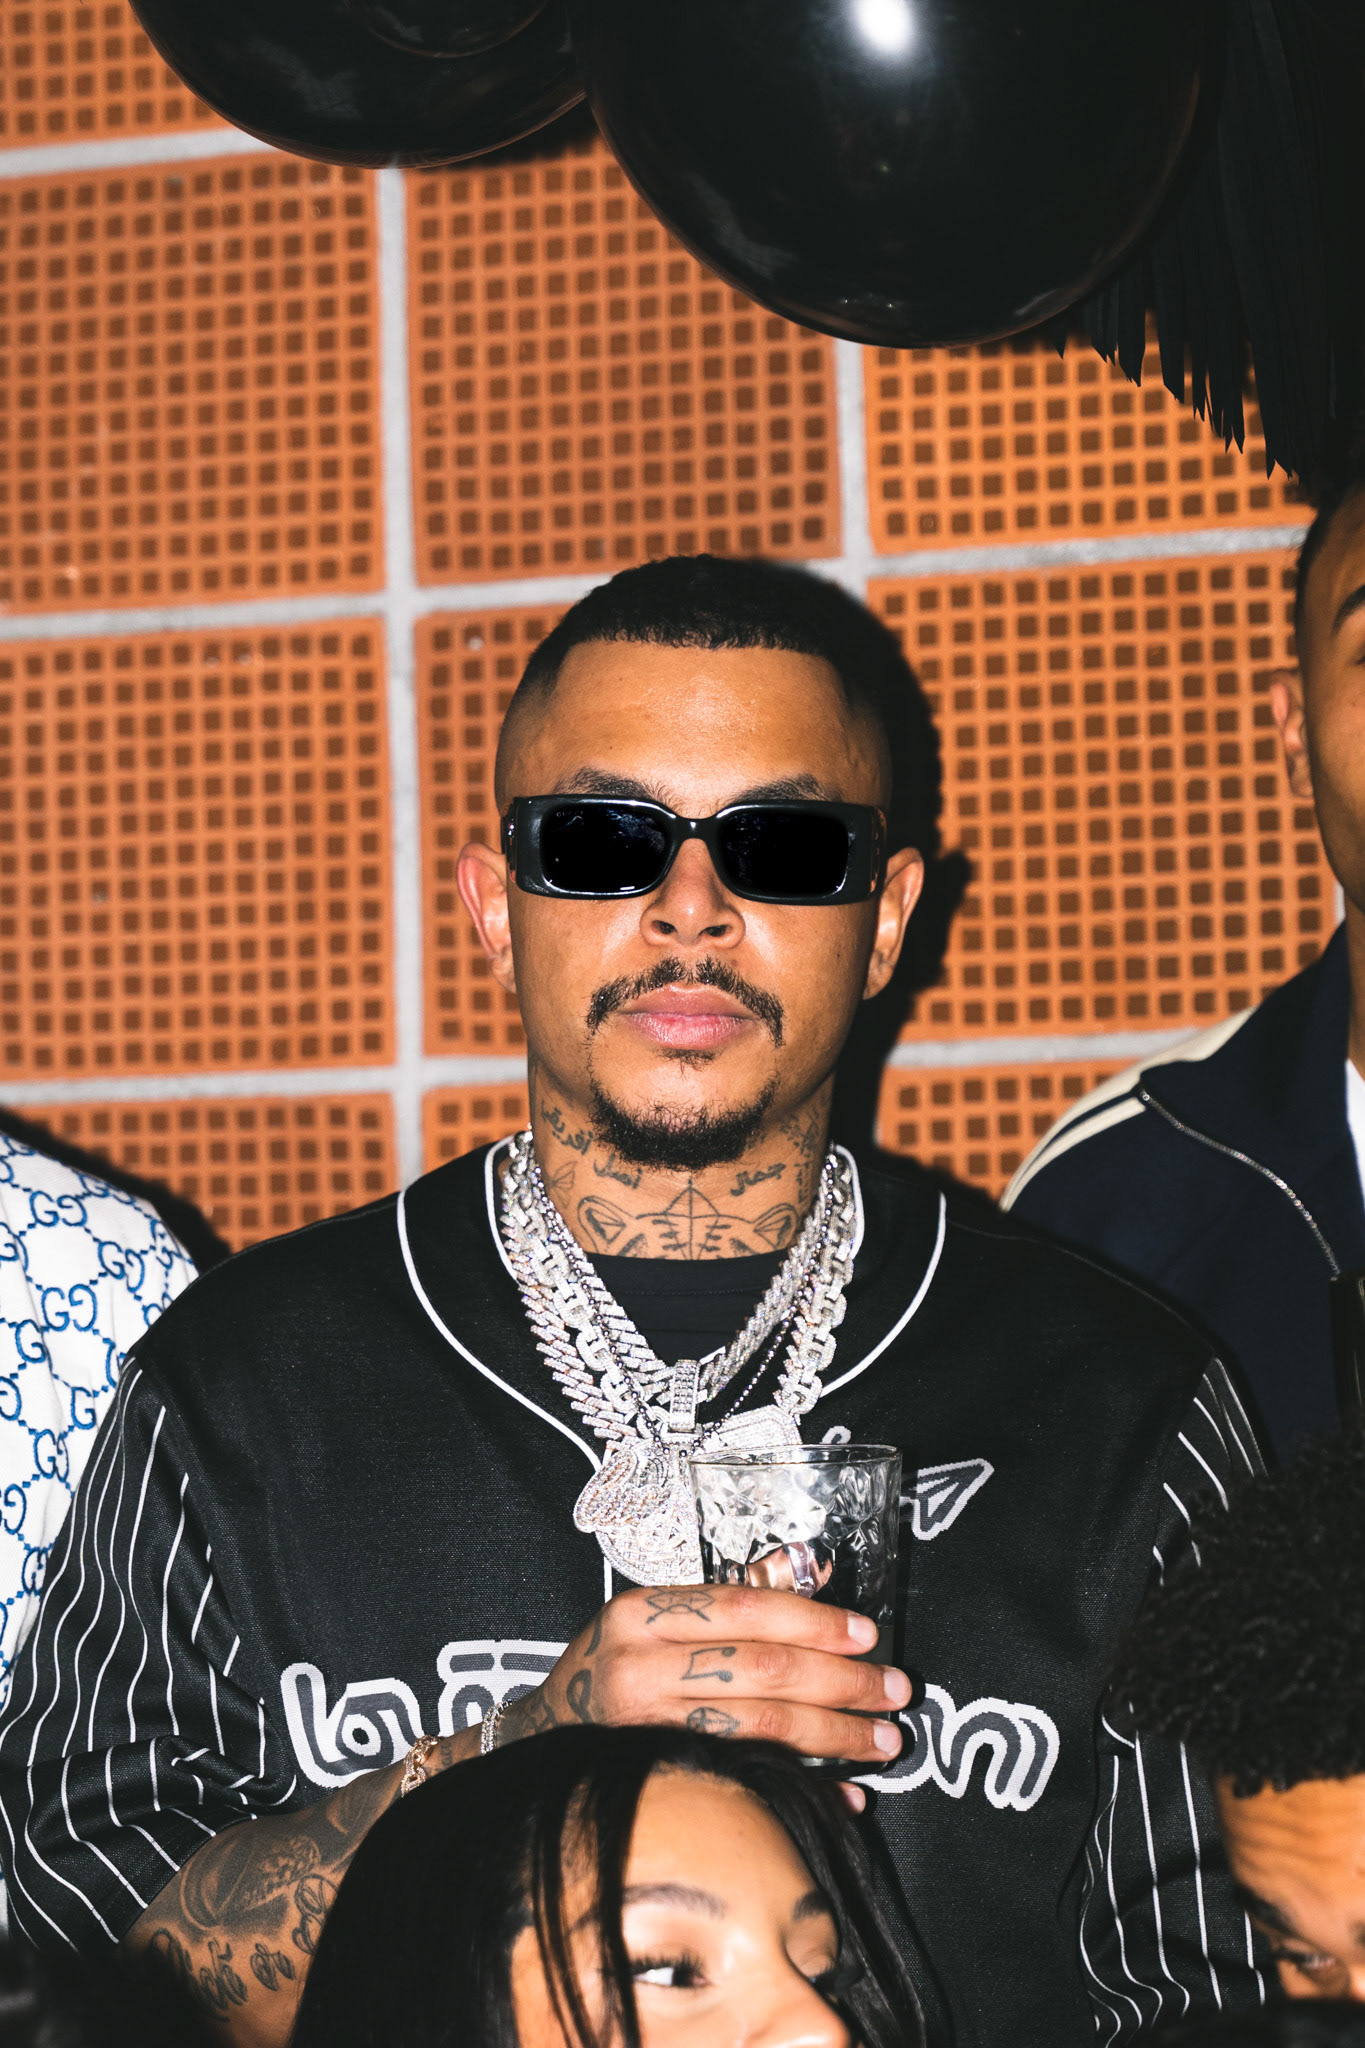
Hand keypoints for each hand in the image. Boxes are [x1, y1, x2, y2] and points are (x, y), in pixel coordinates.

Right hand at [499, 1583, 909, 1773]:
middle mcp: (635, 1670)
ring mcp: (643, 1734)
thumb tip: (813, 1569)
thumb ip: (731, 1598)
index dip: (814, 1621)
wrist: (539, 1747)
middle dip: (841, 1682)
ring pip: (759, 1731)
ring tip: (884, 1740)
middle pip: (760, 1671)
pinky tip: (844, 1795)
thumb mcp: (656, 1620)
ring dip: (835, 1737)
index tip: (868, 1636)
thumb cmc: (614, 1672)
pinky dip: (803, 1791)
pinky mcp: (658, 1784)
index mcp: (639, 1614)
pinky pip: (747, 1785)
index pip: (742, 1608)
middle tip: (895, 1692)